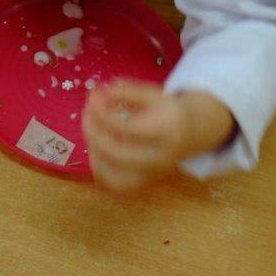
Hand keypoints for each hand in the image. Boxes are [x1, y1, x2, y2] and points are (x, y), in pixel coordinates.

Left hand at [81, 81, 235, 190]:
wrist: (189, 134)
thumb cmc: (166, 111)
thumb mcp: (151, 94)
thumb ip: (125, 91)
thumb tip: (96, 93)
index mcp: (164, 133)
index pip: (128, 129)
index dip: (104, 114)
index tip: (93, 98)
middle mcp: (158, 159)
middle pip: (118, 155)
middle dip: (94, 133)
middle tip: (86, 113)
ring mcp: (149, 176)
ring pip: (113, 176)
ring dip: (93, 151)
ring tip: (91, 129)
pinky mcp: (140, 184)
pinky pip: (113, 184)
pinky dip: (98, 167)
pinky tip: (96, 147)